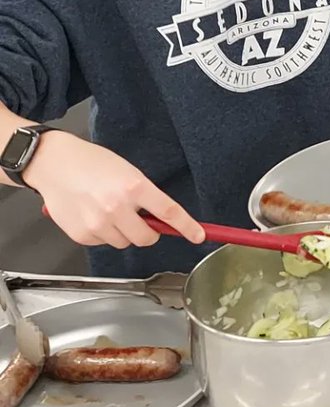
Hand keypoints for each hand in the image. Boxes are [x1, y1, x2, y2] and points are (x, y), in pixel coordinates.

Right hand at [25, 133, 205, 249]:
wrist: (55, 165)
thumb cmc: (92, 163)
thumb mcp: (128, 171)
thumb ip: (144, 195)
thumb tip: (160, 217)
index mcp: (134, 187)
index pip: (169, 212)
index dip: (187, 226)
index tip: (198, 235)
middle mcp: (117, 208)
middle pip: (147, 237)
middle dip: (149, 232)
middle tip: (142, 219)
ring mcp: (98, 224)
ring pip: (125, 242)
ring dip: (125, 232)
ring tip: (110, 211)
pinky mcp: (82, 235)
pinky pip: (104, 243)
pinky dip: (104, 234)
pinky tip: (94, 216)